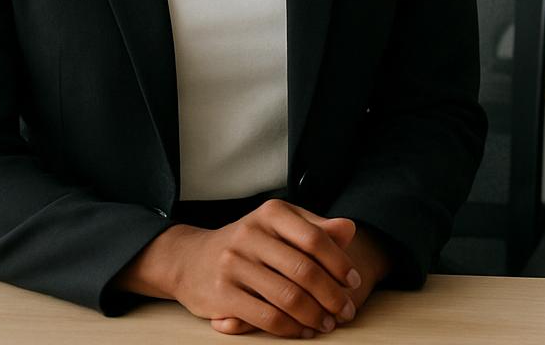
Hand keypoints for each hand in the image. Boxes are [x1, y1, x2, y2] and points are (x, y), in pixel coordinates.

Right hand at [212, 222, 392, 335]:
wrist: (190, 259)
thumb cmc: (248, 243)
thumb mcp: (279, 226)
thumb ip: (315, 228)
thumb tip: (349, 229)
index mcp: (271, 213)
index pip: (315, 239)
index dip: (339, 263)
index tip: (354, 281)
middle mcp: (251, 234)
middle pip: (304, 270)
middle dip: (332, 296)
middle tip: (346, 310)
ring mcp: (234, 263)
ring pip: (287, 296)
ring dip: (314, 315)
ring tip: (328, 324)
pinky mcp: (221, 293)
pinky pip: (266, 316)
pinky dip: (290, 328)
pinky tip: (302, 331)